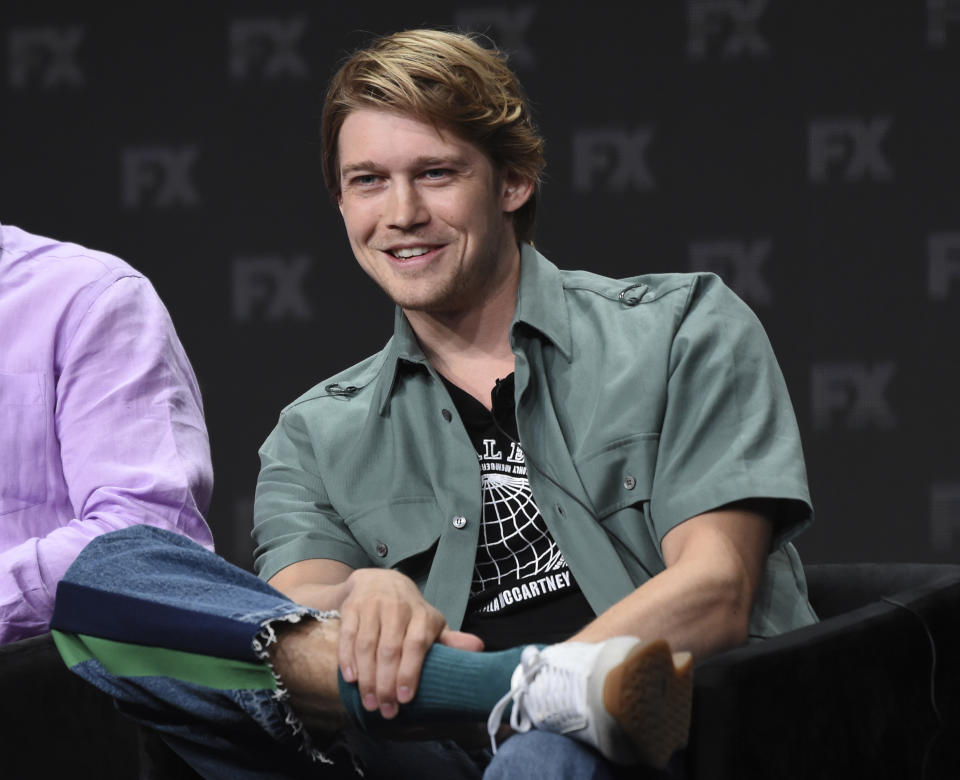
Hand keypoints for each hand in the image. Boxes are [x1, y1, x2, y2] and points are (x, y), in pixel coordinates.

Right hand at [336, 568, 482, 718]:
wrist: (379, 580)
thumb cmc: (410, 612)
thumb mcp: (431, 623)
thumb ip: (451, 640)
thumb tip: (479, 648)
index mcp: (421, 615)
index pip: (416, 644)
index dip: (410, 672)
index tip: (405, 699)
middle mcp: (398, 608)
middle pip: (390, 649)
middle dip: (386, 683)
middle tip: (385, 710)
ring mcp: (373, 606)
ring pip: (367, 645)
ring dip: (367, 677)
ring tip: (369, 702)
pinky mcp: (352, 608)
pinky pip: (348, 635)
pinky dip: (348, 658)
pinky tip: (351, 679)